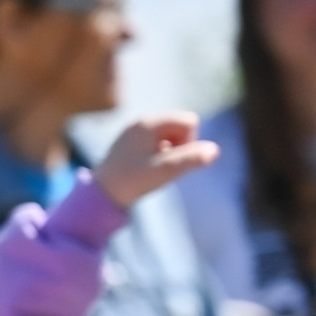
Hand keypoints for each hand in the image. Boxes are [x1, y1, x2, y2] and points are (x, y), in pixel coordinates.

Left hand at [92, 113, 219, 207]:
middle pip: (182, 126)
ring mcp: (135, 131)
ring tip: (154, 167)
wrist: (101, 194)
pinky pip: (159, 142)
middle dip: (181, 145)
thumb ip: (191, 159)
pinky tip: (147, 168)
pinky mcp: (132, 143)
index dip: (190, 142)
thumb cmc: (133, 181)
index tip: (171, 158)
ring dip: (171, 151)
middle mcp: (141, 122)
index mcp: (148, 122)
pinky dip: (160, 154)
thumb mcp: (165, 171)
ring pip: (171, 135)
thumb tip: (215, 150)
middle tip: (162, 164)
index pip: (190, 121)